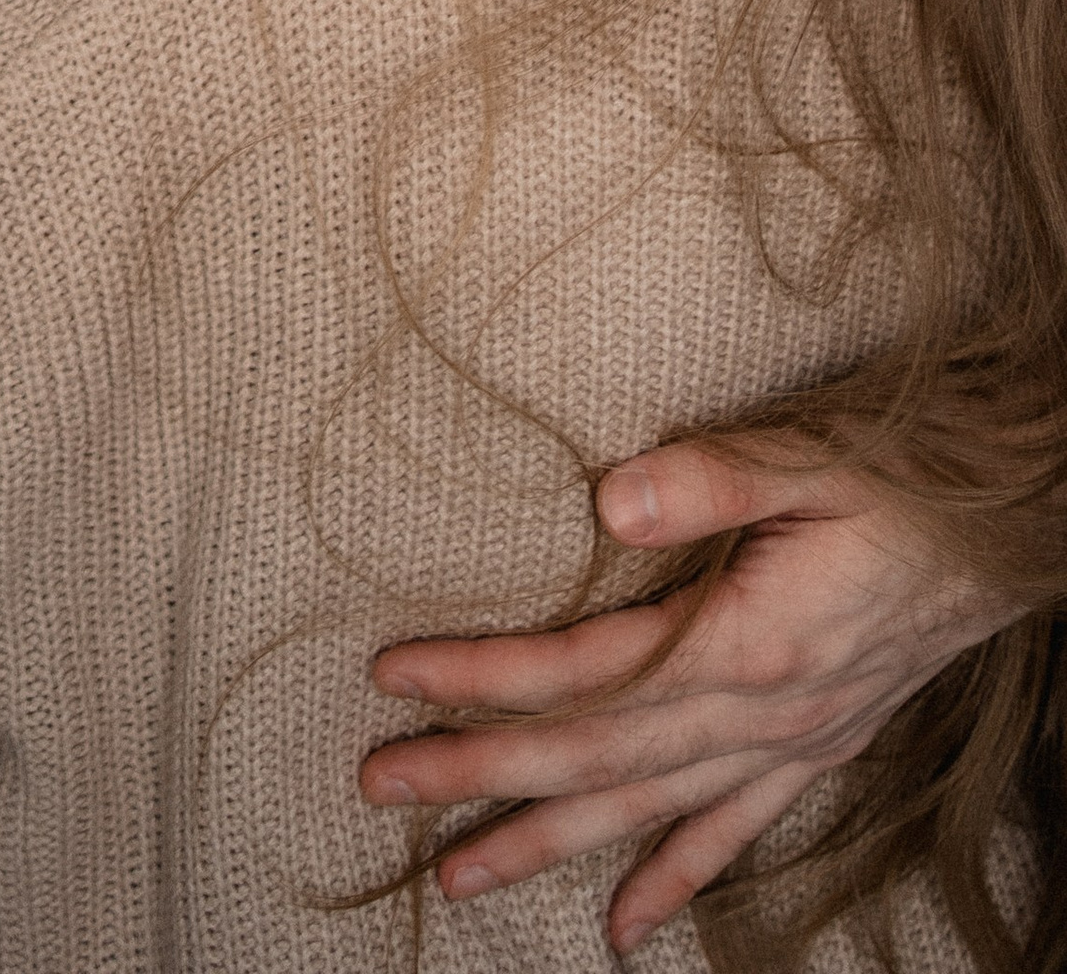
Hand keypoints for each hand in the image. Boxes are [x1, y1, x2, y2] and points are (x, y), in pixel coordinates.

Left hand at [359, 442, 1005, 950]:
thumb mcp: (810, 458)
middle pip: (594, 756)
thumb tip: (613, 498)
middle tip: (380, 784)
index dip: (486, 677)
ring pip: (647, 811)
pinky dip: (675, 880)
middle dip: (481, 776)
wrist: (1012, 533)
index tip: (396, 679)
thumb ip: (711, 479)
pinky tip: (626, 927)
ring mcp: (787, 744)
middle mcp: (760, 715)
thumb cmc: (907, 482)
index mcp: (747, 645)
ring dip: (548, 843)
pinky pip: (733, 833)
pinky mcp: (813, 749)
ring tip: (457, 878)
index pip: (585, 672)